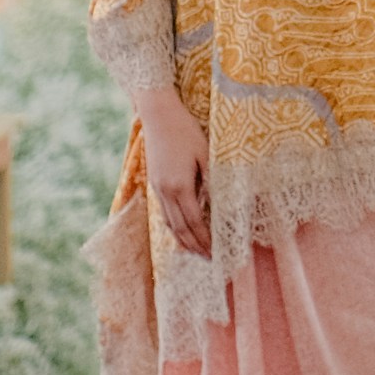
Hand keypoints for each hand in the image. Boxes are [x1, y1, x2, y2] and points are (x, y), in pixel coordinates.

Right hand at [137, 85, 210, 256]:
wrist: (158, 115)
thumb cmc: (185, 130)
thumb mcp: (205, 152)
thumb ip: (211, 178)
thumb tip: (219, 202)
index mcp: (180, 186)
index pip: (195, 221)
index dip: (205, 238)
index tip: (215, 251)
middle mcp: (165, 192)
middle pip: (180, 228)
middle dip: (194, 245)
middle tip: (207, 258)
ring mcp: (157, 188)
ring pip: (169, 223)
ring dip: (182, 239)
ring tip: (194, 250)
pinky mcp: (154, 182)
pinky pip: (164, 212)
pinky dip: (173, 226)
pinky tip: (180, 230)